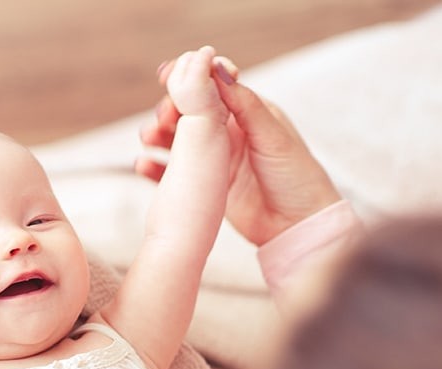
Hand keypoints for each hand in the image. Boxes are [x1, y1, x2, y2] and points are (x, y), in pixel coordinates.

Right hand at [138, 58, 340, 245]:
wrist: (299, 226)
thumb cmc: (296, 177)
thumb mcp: (273, 136)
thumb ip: (245, 105)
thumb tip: (218, 69)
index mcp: (247, 113)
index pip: (211, 89)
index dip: (188, 81)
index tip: (166, 76)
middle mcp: (228, 133)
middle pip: (189, 113)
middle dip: (169, 110)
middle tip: (160, 118)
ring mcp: (215, 159)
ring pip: (178, 141)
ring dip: (159, 136)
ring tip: (148, 138)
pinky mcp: (206, 185)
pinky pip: (174, 173)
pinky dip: (156, 168)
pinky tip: (143, 165)